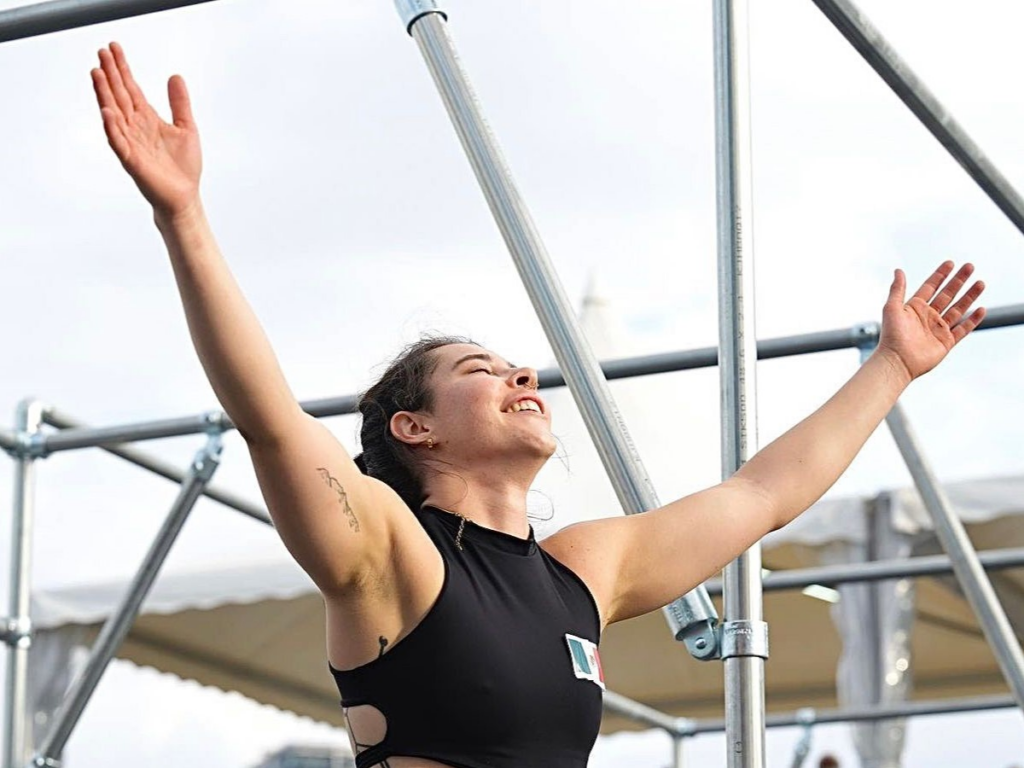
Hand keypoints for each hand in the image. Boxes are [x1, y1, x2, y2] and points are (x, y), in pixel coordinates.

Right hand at [91, 43, 201, 218]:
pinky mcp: (132, 161)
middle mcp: (135, 128)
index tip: (113, 49)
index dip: (122, 69)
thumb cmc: (183, 167)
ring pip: (114, 115)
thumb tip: (175, 76)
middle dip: (110, 75)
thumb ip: (179, 103)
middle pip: (119, 96)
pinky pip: (118, 143)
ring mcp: (131, 144)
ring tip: (97, 74)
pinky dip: (112, 128)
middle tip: (101, 52)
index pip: (131, 89)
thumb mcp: (186, 127)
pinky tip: (107, 112)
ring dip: (105, 95)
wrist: (184, 197)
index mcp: (147, 119)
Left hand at [877, 261, 985, 381]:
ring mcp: (938, 329)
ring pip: (958, 309)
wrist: (898, 361)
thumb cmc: (891, 335)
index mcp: (914, 307)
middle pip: (947, 294)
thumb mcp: (892, 308)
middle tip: (970, 266)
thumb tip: (898, 270)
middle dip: (959, 281)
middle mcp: (928, 317)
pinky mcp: (946, 342)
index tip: (950, 263)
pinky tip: (981, 309)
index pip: (931, 287)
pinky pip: (963, 329)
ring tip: (980, 283)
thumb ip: (897, 289)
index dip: (940, 275)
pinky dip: (973, 320)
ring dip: (969, 296)